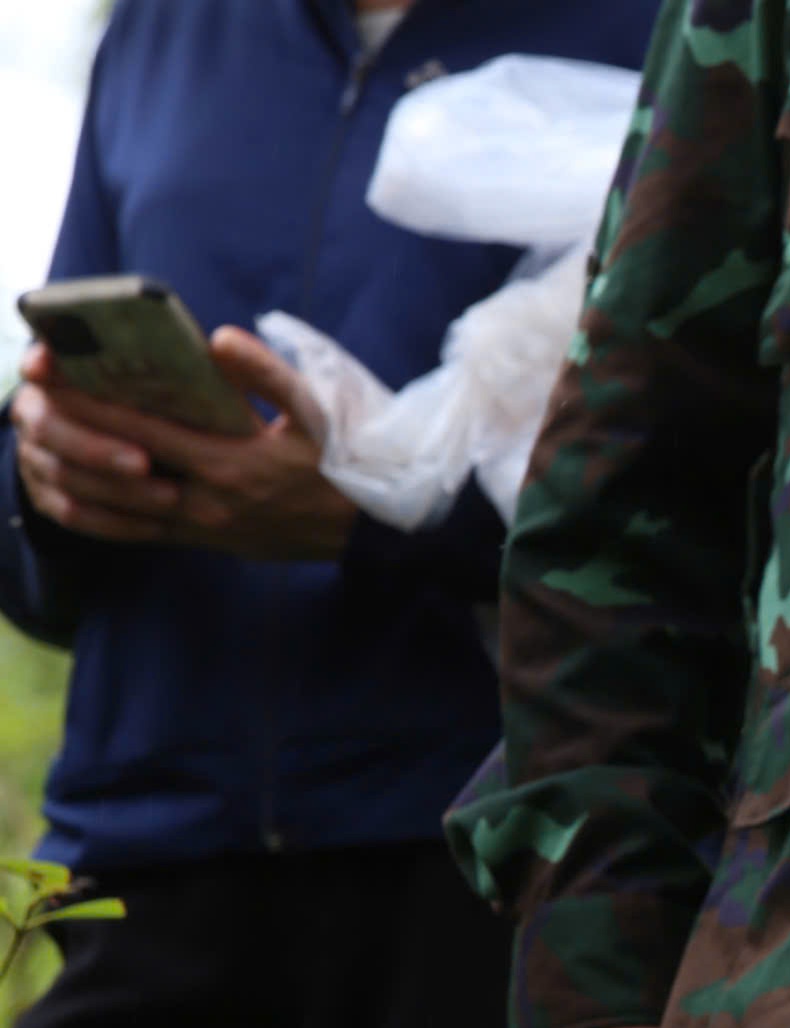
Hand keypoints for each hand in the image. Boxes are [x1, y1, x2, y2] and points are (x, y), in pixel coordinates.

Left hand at [10, 329, 356, 559]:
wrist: (372, 530)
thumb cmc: (348, 463)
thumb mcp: (320, 413)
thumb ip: (270, 373)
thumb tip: (219, 339)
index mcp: (232, 463)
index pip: (141, 430)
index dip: (90, 402)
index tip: (49, 374)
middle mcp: (209, 501)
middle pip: (116, 470)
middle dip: (66, 436)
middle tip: (27, 406)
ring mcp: (205, 527)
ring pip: (118, 509)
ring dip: (71, 478)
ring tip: (36, 448)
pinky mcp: (208, 542)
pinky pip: (138, 536)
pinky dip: (97, 518)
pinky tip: (68, 498)